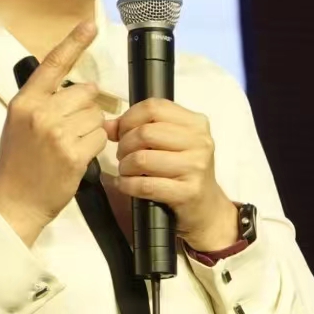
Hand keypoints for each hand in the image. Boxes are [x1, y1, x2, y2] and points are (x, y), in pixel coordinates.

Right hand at [0, 21, 107, 246]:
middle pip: (86, 92)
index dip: (74, 43)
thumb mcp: (20, 124)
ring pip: (96, 116)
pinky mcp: (72, 154)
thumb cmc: (18, 164)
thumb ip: (45, 103)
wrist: (12, 203)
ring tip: (70, 147)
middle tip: (68, 131)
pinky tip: (77, 158)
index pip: (52, 64)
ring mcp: (56, 133)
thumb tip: (84, 89)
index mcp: (24, 102)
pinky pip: (99, 137)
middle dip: (86, 109)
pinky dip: (94, 147)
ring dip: (91, 130)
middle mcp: (40, 113)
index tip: (90, 25)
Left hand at [106, 98, 238, 251]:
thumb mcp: (168, 143)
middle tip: (122, 156)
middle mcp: (199, 141)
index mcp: (195, 123)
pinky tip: (124, 185)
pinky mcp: (188, 191)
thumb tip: (107, 125)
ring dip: (124, 167)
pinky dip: (127, 185)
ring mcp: (196, 167)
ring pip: (142, 159)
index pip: (153, 107)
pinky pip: (145, 185)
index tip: (121, 132)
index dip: (129, 118)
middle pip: (145, 132)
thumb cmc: (183, 170)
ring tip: (125, 171)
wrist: (206, 207)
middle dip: (124, 145)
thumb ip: (140, 128)